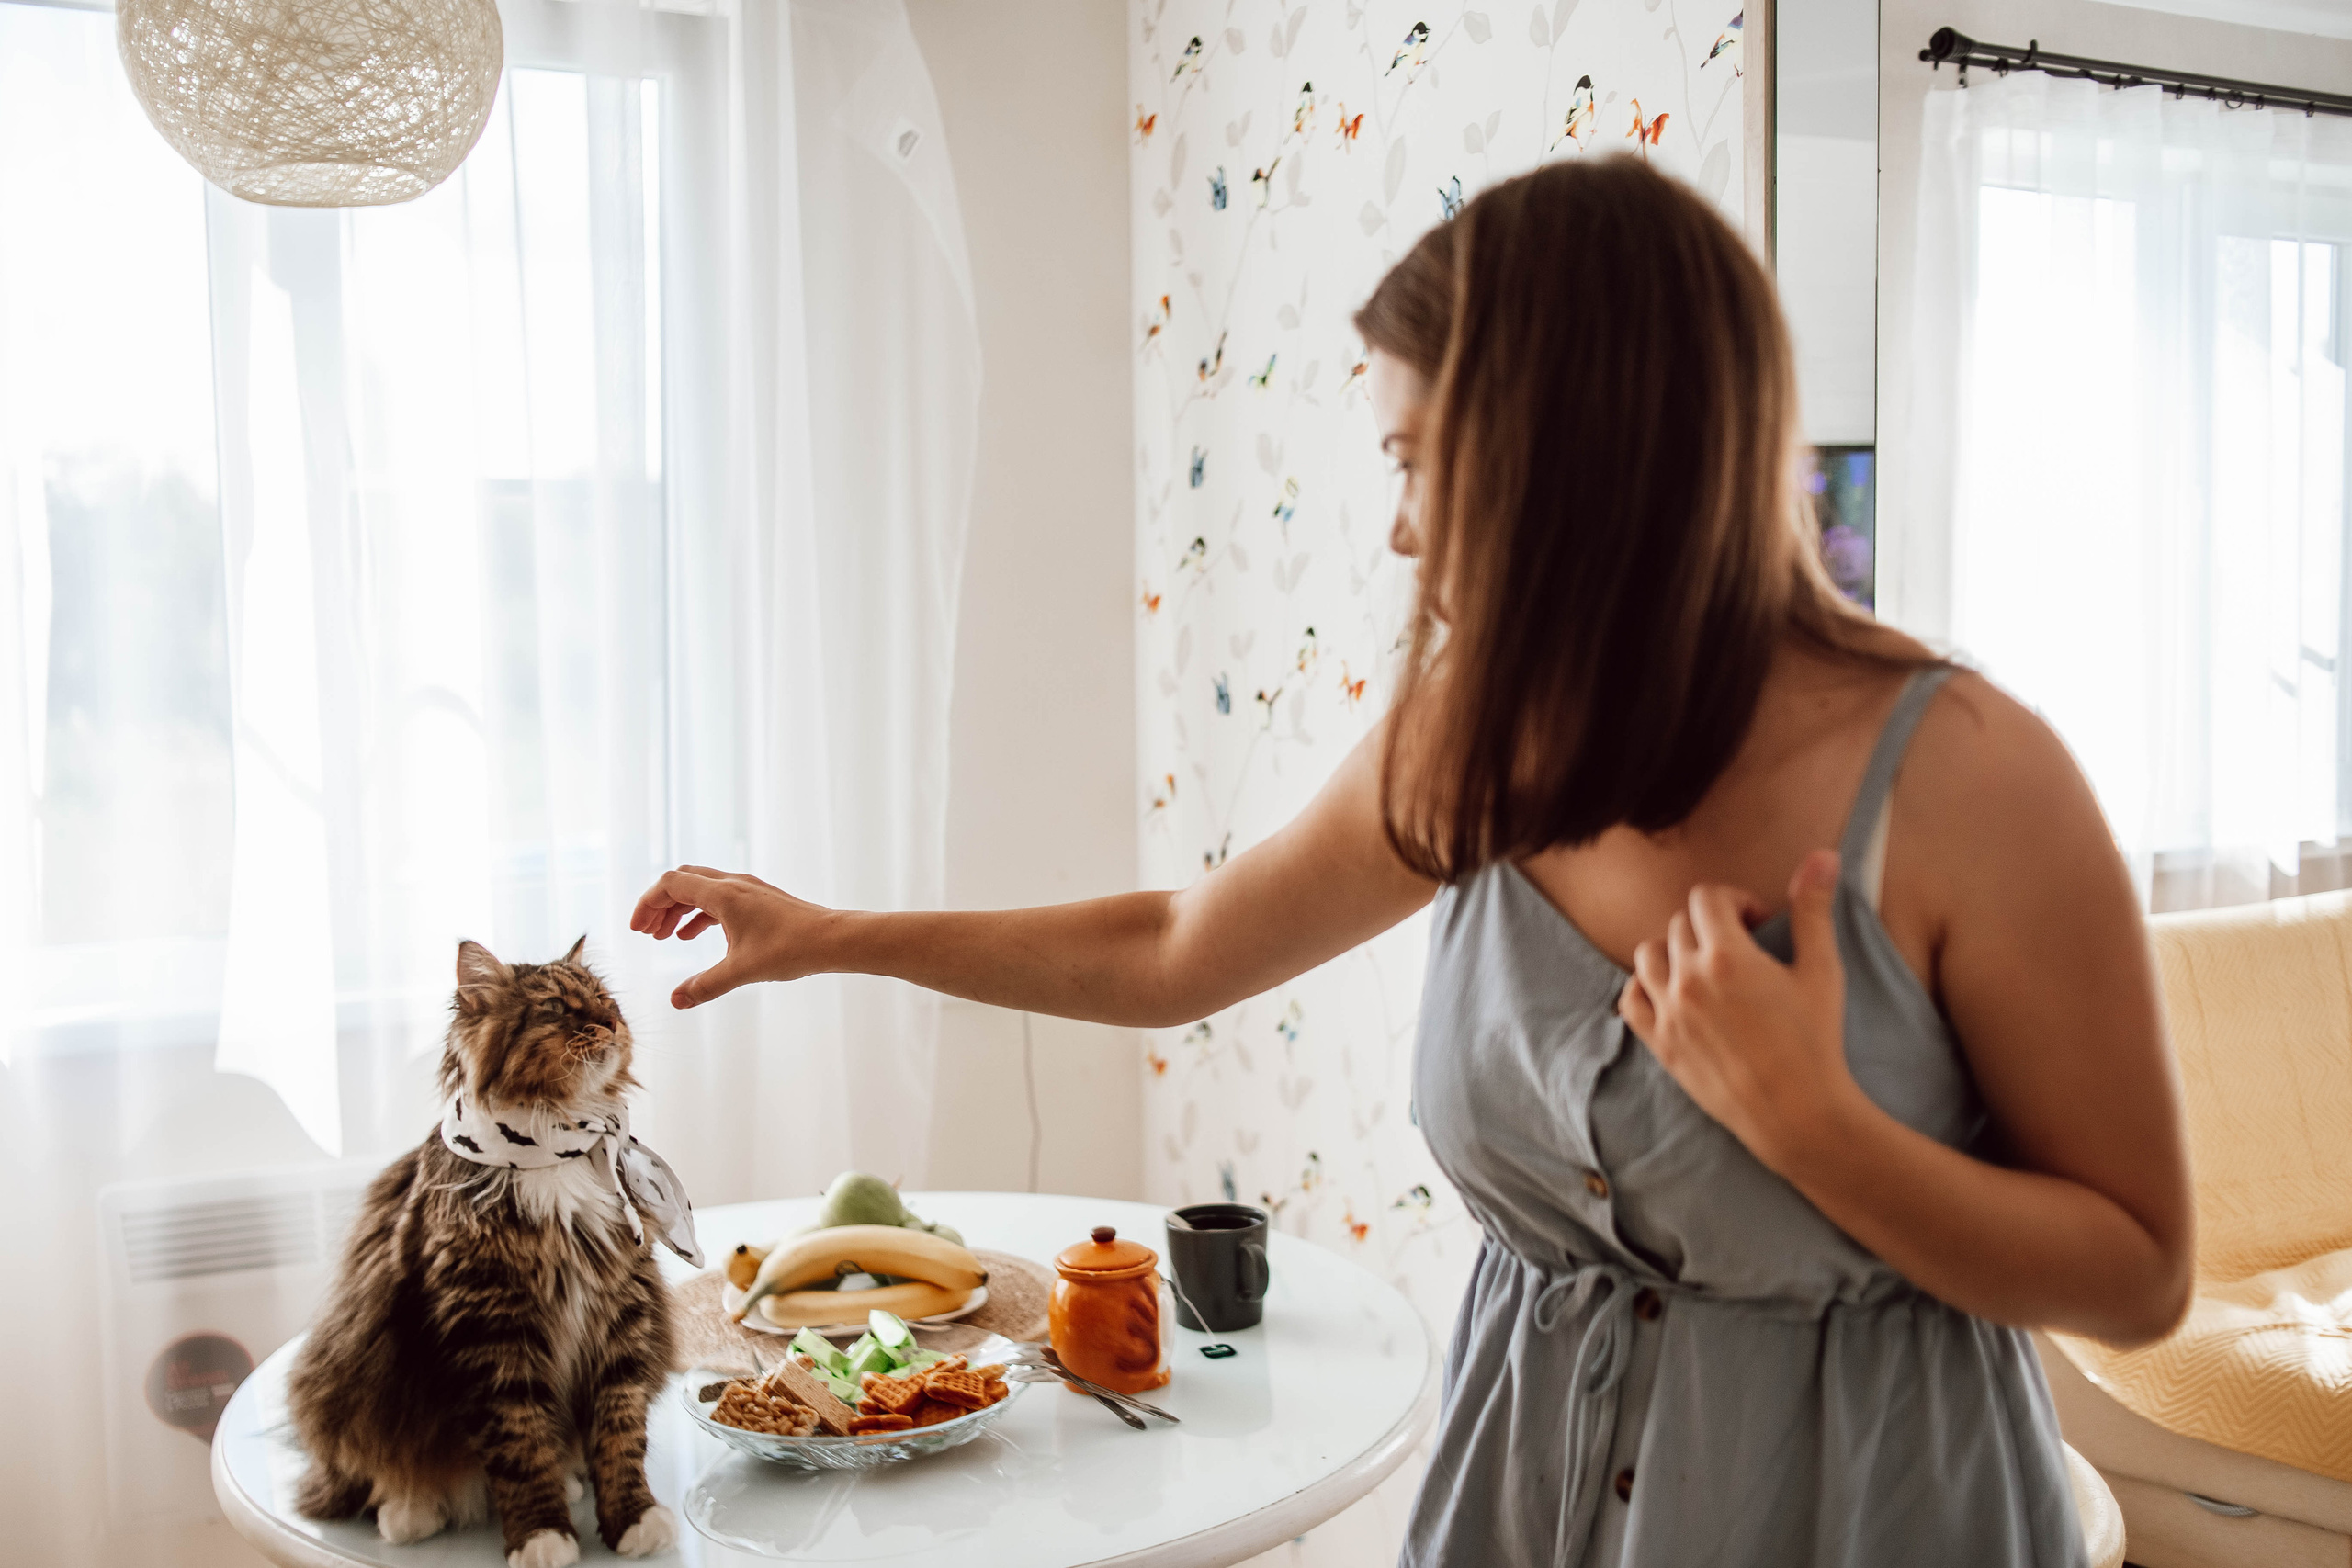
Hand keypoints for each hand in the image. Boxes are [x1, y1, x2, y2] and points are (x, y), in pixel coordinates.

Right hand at [629, 866, 833, 1008]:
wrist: (833, 940)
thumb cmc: (791, 950)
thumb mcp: (742, 971)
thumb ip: (705, 986)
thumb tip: (675, 1001)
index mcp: (724, 893)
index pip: (671, 883)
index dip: (647, 903)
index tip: (637, 930)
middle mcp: (733, 884)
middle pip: (683, 882)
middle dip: (660, 905)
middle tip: (647, 934)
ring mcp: (748, 890)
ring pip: (701, 890)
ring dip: (679, 910)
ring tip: (664, 936)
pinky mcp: (759, 900)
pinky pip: (719, 900)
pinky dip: (700, 914)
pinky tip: (692, 935)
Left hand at [1615, 850, 1860, 1173]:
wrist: (1797, 1113)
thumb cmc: (1815, 1041)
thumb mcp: (1821, 970)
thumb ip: (1813, 908)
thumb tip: (1821, 855)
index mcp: (1726, 956)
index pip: (1705, 897)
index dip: (1733, 901)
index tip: (1757, 922)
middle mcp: (1688, 980)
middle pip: (1680, 925)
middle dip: (1711, 927)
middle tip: (1743, 951)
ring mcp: (1668, 1013)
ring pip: (1649, 955)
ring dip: (1675, 951)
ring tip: (1707, 969)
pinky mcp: (1659, 1043)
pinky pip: (1630, 997)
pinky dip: (1646, 986)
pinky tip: (1675, 992)